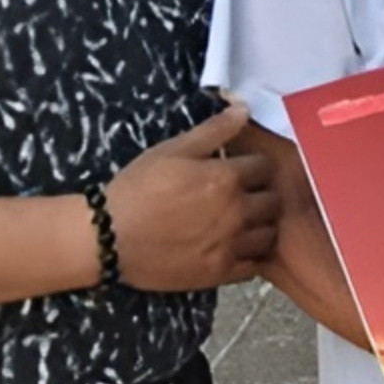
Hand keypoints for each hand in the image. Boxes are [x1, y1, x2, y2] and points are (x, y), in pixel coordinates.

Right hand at [106, 103, 280, 291]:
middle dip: (262, 194)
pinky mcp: (220, 274)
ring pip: (269, 235)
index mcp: (227, 178)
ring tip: (242, 222)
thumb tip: (244, 109)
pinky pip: (254, 266)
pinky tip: (233, 247)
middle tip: (244, 195)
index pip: (265, 167)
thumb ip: (213, 130)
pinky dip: (250, 256)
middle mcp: (237, 212)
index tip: (242, 169)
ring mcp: (231, 245)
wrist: (110, 236)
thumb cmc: (138, 188)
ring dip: (261, 226)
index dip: (254, 166)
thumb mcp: (173, 149)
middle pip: (273, 201)